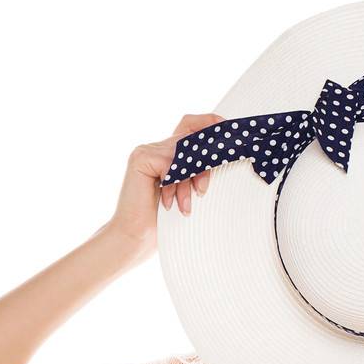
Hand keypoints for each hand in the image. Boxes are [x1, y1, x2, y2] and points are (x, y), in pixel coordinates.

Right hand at [104, 112, 222, 261]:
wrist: (134, 239)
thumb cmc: (161, 223)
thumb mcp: (185, 194)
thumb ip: (195, 173)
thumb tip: (221, 159)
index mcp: (165, 154)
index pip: (190, 128)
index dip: (208, 125)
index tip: (228, 132)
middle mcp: (154, 148)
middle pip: (190, 138)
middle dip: (204, 162)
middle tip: (204, 189)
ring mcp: (146, 151)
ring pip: (182, 152)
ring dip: (190, 180)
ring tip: (186, 205)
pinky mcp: (140, 159)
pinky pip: (170, 162)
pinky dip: (176, 183)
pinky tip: (170, 202)